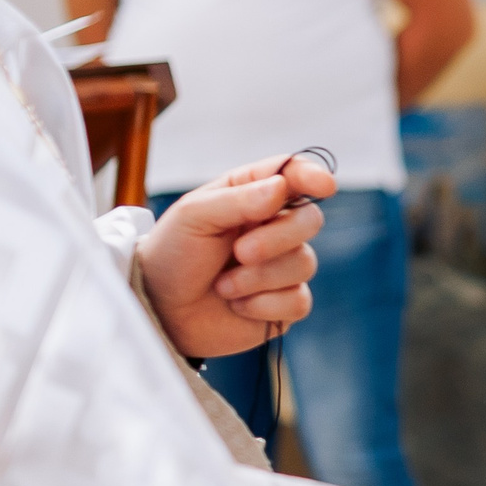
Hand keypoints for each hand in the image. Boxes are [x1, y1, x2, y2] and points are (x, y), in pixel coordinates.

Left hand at [135, 153, 335, 358]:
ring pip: (305, 264)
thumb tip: (282, 187)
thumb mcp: (193, 217)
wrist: (161, 310)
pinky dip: (263, 305)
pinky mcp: (285, 303)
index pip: (293, 175)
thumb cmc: (173, 254)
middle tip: (240, 252)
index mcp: (252, 195)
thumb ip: (238, 200)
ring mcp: (283, 266)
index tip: (324, 185)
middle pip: (310, 220)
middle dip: (277, 238)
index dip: (313, 176)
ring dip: (259, 278)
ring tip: (223, 286)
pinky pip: (299, 301)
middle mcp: (273, 227)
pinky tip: (237, 305)